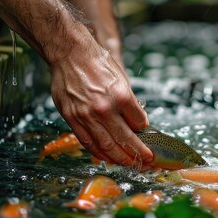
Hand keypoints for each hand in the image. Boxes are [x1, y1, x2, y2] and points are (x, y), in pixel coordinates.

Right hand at [49, 31, 151, 166]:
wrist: (70, 53)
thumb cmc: (97, 63)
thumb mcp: (121, 78)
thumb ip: (129, 103)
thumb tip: (137, 122)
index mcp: (121, 96)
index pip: (138, 123)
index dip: (144, 132)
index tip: (147, 137)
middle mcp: (104, 108)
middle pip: (124, 140)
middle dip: (138, 154)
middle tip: (147, 161)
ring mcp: (86, 115)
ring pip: (106, 146)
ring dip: (120, 158)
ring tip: (131, 164)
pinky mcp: (72, 118)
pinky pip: (88, 142)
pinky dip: (99, 153)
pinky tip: (107, 158)